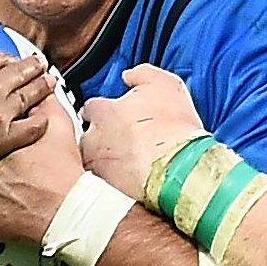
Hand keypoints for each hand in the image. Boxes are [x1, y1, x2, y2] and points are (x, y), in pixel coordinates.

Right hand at [0, 42, 52, 180]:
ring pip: (33, 95)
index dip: (11, 60)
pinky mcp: (2, 138)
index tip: (15, 62)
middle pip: (24, 72)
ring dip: (45, 88)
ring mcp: (0, 111)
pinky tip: (46, 119)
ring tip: (51, 85)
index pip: (3, 57)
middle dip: (35, 68)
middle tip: (42, 68)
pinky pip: (33, 126)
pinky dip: (42, 120)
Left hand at [80, 64, 206, 200]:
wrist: (179, 170)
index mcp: (103, 111)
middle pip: (86, 136)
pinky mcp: (102, 191)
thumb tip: (129, 75)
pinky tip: (129, 182)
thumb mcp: (165, 85)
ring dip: (104, 162)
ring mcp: (95, 167)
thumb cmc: (174, 129)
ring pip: (91, 162)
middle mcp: (92, 138)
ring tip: (127, 166)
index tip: (115, 116)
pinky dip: (111, 183)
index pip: (91, 107)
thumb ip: (142, 74)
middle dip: (99, 138)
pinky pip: (101, 185)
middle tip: (122, 143)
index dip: (104, 111)